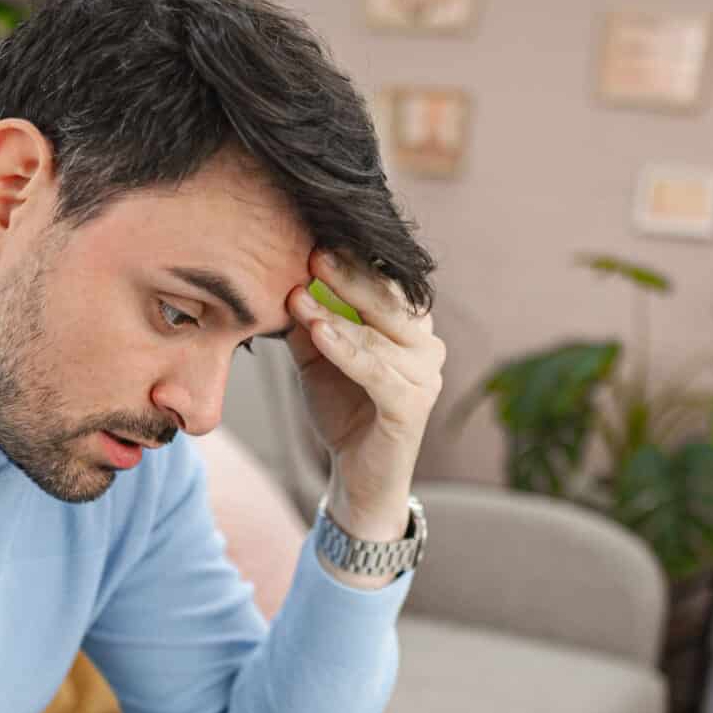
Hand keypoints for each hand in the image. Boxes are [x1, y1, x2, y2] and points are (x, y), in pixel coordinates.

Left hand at [286, 250, 446, 544]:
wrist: (355, 476)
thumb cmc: (342, 410)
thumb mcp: (318, 358)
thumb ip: (309, 321)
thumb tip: (287, 279)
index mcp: (409, 327)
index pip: (385, 282)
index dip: (353, 260)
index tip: (315, 236)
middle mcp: (426, 345)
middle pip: (387, 299)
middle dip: (348, 274)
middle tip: (312, 252)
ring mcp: (425, 375)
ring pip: (381, 333)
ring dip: (339, 312)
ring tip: (300, 294)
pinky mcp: (412, 405)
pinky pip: (377, 370)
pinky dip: (346, 349)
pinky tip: (318, 331)